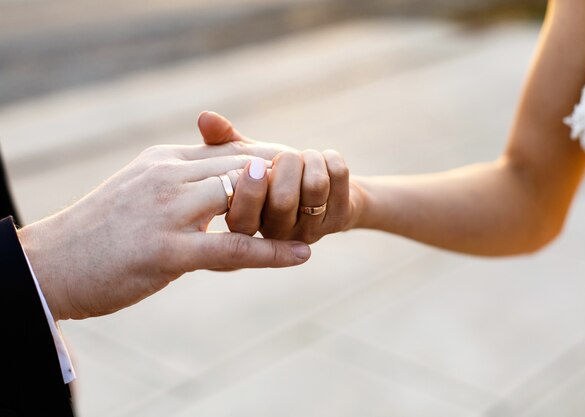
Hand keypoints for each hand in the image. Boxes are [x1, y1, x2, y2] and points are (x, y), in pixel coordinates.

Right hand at [18, 144, 310, 320]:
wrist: (49, 265)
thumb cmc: (98, 233)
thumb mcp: (139, 192)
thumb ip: (177, 183)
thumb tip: (213, 186)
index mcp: (163, 161)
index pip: (229, 149)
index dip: (270, 155)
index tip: (298, 163)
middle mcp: (168, 177)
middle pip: (244, 165)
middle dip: (286, 174)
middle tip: (320, 184)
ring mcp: (167, 211)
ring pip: (242, 198)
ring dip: (284, 206)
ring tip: (318, 212)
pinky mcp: (165, 250)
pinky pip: (230, 247)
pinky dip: (271, 251)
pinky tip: (301, 255)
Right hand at [198, 111, 361, 242]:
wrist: (326, 188)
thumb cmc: (276, 174)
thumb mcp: (245, 157)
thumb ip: (222, 141)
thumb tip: (205, 118)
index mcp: (247, 222)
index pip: (242, 216)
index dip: (251, 187)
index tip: (256, 163)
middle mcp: (278, 232)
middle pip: (282, 200)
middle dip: (287, 164)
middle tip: (289, 156)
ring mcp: (311, 229)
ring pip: (315, 187)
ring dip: (311, 159)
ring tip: (308, 156)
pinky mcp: (339, 220)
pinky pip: (338, 179)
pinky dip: (332, 158)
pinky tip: (327, 160)